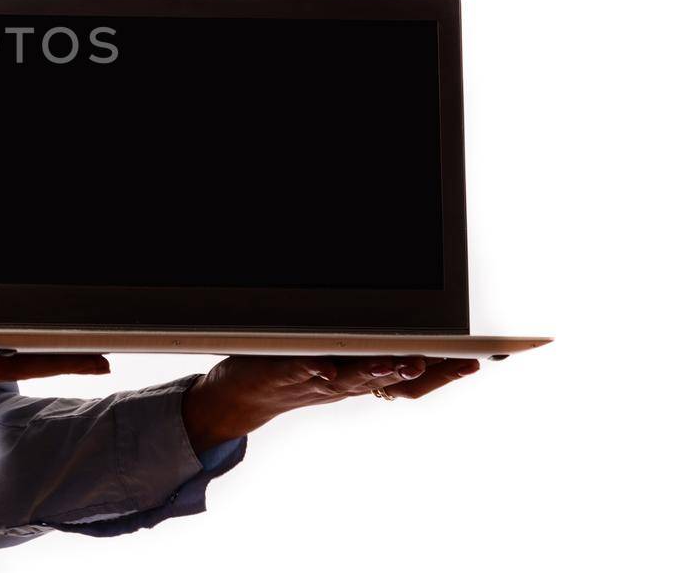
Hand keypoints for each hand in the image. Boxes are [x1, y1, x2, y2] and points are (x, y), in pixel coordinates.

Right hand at [0, 311, 110, 410]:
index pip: (15, 365)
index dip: (58, 360)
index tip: (96, 358)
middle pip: (18, 363)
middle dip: (60, 357)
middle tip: (101, 351)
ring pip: (3, 357)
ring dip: (38, 351)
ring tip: (69, 343)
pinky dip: (6, 341)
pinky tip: (11, 335)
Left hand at [180, 354, 482, 451]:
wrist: (243, 397)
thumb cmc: (295, 369)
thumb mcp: (339, 360)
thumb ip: (370, 347)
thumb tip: (406, 322)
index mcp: (363, 377)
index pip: (412, 379)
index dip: (444, 373)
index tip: (476, 361)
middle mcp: (346, 383)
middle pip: (389, 380)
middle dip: (420, 371)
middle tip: (449, 362)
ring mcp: (315, 381)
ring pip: (350, 378)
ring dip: (375, 372)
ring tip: (399, 364)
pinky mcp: (281, 373)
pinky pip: (298, 372)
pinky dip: (311, 370)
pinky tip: (322, 366)